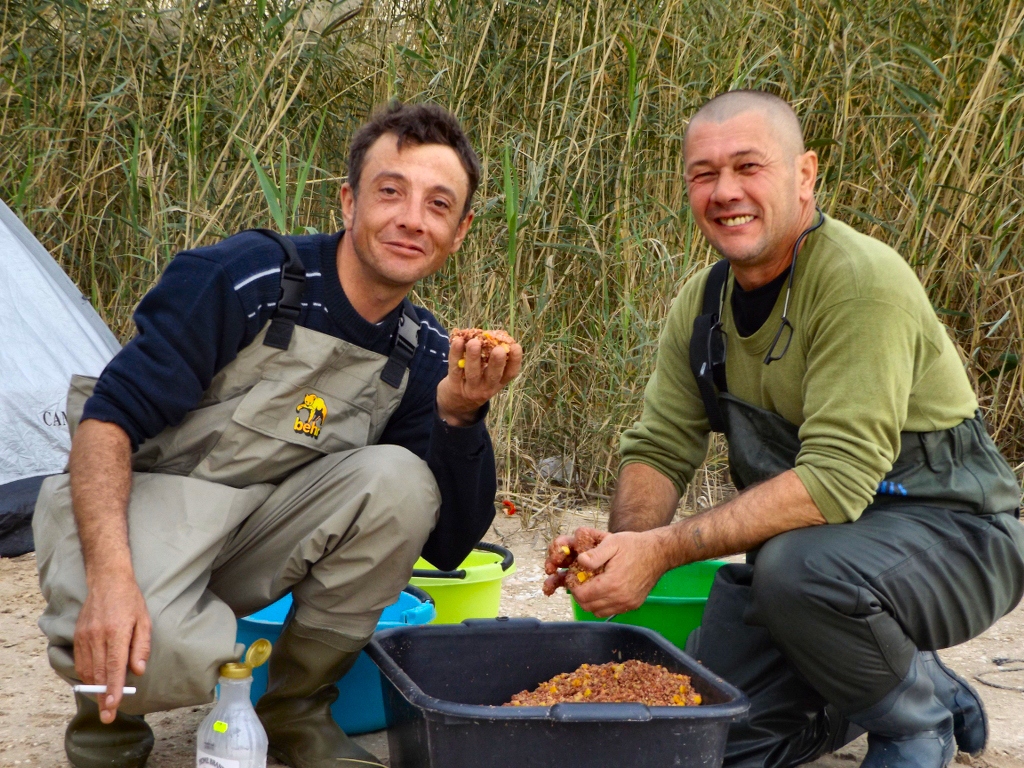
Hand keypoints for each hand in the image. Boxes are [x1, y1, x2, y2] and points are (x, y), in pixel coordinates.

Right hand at [74, 573, 150, 722]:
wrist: (107, 581)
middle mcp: (97, 636)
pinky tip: (94, 684)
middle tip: (108, 716)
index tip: (113, 706)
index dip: (114, 689)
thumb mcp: (144, 620)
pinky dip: (87, 676)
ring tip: (103, 704)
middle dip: (103, 697)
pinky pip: (80, 662)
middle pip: (100, 673)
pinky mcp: (77, 636)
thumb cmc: (130, 601)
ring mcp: (84, 636)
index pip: (114, 667)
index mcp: (116, 632)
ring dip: (95, 689)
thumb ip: (141, 647)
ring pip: (88, 670)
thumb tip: (138, 671)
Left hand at [436, 335, 522, 425]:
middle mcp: (487, 388)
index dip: (515, 360)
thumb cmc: (476, 381)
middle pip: (493, 376)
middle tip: (499, 349)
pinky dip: (455, 354)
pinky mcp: (454, 386)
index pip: (511, 373)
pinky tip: (457, 341)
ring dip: (473, 357)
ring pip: (472, 373)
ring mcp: (470, 389)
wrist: (455, 405)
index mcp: (499, 382)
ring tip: (474, 342)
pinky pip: (455, 369)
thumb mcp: (488, 376)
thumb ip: (492, 359)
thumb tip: (496, 334)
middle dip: (496, 362)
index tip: (516, 346)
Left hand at [553, 529, 668, 616]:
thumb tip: (580, 561)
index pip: (582, 596)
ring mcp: (628, 603)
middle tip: (580, 582)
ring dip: (590, 602)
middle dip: (579, 595)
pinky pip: (611, 611)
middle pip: (588, 606)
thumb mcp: (612, 542)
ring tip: (591, 586)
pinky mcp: (633, 605)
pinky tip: (604, 591)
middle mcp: (620, 598)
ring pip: (598, 612)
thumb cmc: (634, 546)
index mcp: (612, 584)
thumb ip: (594, 554)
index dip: (573, 587)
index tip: (573, 578)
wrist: (658, 553)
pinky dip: (603, 605)